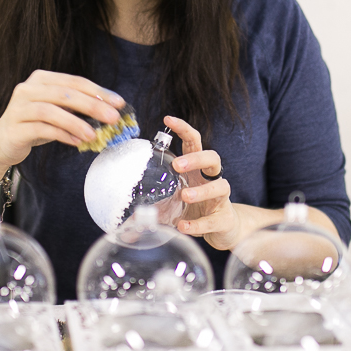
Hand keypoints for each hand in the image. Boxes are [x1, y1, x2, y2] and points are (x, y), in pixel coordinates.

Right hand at [0, 71, 124, 172]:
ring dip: (76, 123)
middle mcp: (27, 89)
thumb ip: (78, 108)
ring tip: (94, 135)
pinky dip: (62, 135)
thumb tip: (111, 113)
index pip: (75, 82)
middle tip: (113, 118)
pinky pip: (41, 129)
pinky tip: (76, 142)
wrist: (2, 141)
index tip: (119, 103)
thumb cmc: (36, 124)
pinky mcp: (15, 128)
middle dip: (92, 105)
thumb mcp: (58, 112)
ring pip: (51, 111)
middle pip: (64, 93)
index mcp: (41, 79)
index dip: (99, 92)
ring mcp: (19, 108)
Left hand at [164, 115, 244, 250]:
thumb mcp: (171, 204)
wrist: (221, 230)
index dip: (183, 129)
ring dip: (202, 190)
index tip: (168, 119)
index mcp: (197, 170)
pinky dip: (198, 223)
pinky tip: (183, 226)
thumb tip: (126, 219)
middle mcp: (211, 180)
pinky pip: (213, 219)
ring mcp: (220, 199)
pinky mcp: (224, 220)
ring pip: (220, 186)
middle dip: (196, 158)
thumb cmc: (194, 209)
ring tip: (185, 196)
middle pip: (213, 158)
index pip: (194, 142)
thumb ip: (151, 206)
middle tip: (177, 165)